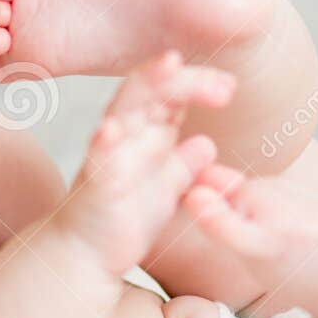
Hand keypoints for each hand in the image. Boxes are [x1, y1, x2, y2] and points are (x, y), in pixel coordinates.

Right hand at [55, 53, 233, 274]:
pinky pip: (99, 158)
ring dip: (145, 85)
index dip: (200, 84)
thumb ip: (184, 166)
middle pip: (152, 90)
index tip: (229, 87)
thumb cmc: (126, 218)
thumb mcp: (167, 190)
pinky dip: (104, 142)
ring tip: (169, 64)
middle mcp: (125, 136)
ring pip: (124, 109)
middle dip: (183, 77)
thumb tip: (205, 144)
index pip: (172, 96)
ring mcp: (106, 155)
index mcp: (145, 134)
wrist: (88, 253)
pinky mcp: (94, 184)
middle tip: (221, 82)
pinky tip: (111, 128)